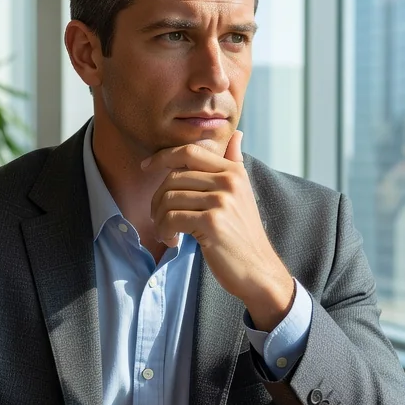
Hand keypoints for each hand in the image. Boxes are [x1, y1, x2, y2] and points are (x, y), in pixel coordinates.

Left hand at [143, 131, 293, 330]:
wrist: (258, 270)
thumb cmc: (242, 234)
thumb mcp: (242, 194)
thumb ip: (235, 163)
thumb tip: (236, 134)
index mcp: (233, 171)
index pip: (189, 151)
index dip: (162, 156)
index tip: (145, 167)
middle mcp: (229, 181)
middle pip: (174, 177)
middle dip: (158, 199)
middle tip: (161, 219)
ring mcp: (221, 201)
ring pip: (169, 198)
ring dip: (160, 219)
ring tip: (167, 233)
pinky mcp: (212, 222)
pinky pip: (171, 218)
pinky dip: (165, 231)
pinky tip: (173, 241)